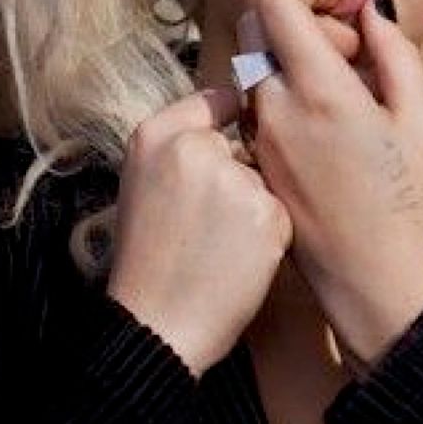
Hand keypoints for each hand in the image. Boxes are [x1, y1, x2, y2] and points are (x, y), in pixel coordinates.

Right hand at [106, 88, 291, 376]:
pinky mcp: (268, 214)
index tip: (234, 134)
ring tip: (218, 246)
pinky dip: (268, 235)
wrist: (156, 324)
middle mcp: (196, 148)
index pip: (218, 99)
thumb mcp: (142, 180)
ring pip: (265, 180)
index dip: (232, 118)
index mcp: (158, 135)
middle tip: (206, 221)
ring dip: (254, 207)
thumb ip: (181, 139)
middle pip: (246, 145)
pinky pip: (281, 211)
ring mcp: (235, 180)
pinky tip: (238, 260)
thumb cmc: (148, 256)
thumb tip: (237, 101)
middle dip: (239, 175)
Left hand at [242, 0, 422, 366]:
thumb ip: (394, 52)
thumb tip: (371, 10)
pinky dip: (282, 88)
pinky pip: (256, 103)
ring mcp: (258, 138)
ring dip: (288, 52)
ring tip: (342, 79)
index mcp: (319, 90)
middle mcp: (276, 109)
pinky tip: (325, 116)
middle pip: (255, 25)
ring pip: (253, 64)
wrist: (370, 280)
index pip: (278, 3)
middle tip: (344, 37)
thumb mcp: (420, 118)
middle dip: (295, 12)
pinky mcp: (255, 161)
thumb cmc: (407, 200)